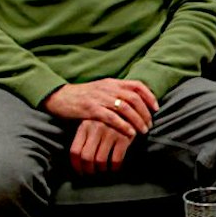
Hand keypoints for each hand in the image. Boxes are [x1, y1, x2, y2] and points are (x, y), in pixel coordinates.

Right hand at [44, 78, 158, 138]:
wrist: (59, 97)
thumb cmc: (81, 96)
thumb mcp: (101, 90)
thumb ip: (115, 93)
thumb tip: (133, 103)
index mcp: (112, 82)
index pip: (136, 85)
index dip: (149, 96)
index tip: (156, 108)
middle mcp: (108, 88)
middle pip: (134, 98)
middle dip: (145, 112)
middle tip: (150, 124)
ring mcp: (99, 98)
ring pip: (125, 108)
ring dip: (137, 120)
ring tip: (143, 131)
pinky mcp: (91, 109)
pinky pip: (111, 117)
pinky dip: (123, 125)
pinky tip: (130, 133)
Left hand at [69, 118, 134, 174]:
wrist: (130, 109)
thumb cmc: (108, 119)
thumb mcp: (92, 121)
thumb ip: (84, 135)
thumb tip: (78, 158)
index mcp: (85, 125)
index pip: (75, 151)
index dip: (76, 165)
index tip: (80, 171)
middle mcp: (96, 129)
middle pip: (86, 158)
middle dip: (89, 170)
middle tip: (92, 173)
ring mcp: (110, 133)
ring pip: (100, 161)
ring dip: (102, 170)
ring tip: (103, 170)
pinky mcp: (124, 137)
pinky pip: (116, 160)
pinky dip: (115, 167)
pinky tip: (114, 167)